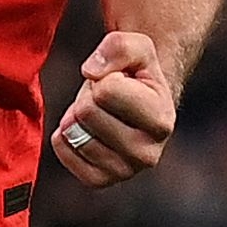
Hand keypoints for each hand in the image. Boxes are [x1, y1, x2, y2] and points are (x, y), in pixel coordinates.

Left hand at [52, 31, 177, 188]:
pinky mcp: (100, 180)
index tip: (119, 82)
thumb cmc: (136, 73)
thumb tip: (91, 72)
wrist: (137, 104)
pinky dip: (65, 137)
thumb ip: (118, 48)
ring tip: (99, 114)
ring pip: (74, 133)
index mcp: (161, 121)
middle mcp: (148, 154)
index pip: (106, 90)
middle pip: (86, 112)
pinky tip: (84, 130)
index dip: (104, 78)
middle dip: (90, 97)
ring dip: (78, 116)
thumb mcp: (136, 46)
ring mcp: (123, 171)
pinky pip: (64, 152)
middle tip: (105, 99)